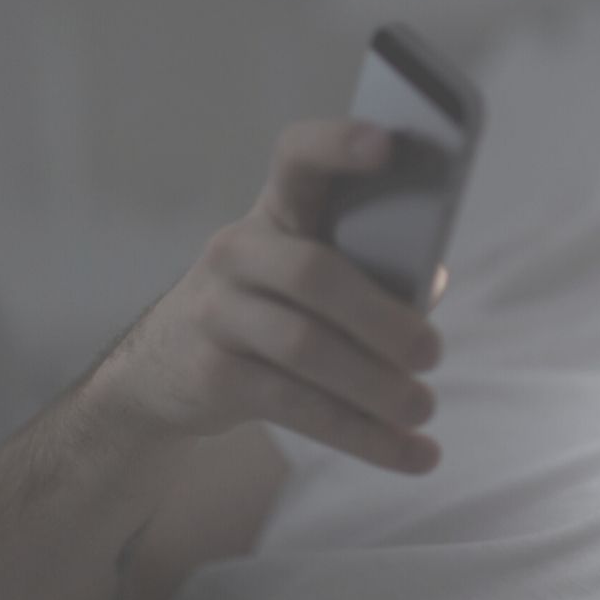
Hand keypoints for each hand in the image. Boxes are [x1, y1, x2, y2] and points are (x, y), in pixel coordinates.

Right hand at [88, 119, 447, 473]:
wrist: (165, 369)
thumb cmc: (276, 304)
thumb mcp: (315, 273)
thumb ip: (379, 268)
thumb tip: (435, 280)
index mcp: (279, 210)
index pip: (299, 158)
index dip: (338, 145)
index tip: (387, 143)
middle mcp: (238, 250)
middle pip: (314, 274)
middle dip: (381, 318)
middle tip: (432, 354)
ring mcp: (217, 312)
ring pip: (306, 349)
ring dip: (375, 388)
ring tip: (424, 409)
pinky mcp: (212, 375)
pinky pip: (297, 407)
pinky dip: (363, 436)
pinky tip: (413, 455)